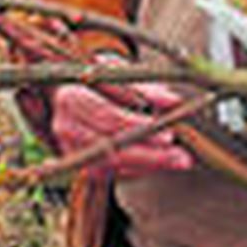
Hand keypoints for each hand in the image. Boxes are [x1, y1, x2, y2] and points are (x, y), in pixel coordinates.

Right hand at [50, 80, 193, 178]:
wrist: (72, 92)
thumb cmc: (98, 80)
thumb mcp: (121, 73)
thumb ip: (146, 88)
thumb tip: (174, 102)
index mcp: (71, 97)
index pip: (108, 116)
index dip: (139, 127)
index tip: (169, 134)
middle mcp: (65, 127)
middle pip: (110, 148)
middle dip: (149, 154)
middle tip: (181, 156)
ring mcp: (70, 150)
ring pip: (112, 165)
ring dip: (149, 164)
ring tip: (179, 160)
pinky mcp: (81, 164)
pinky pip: (113, 173)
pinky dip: (139, 168)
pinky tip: (161, 161)